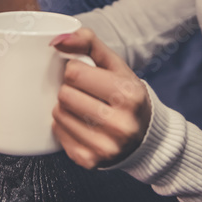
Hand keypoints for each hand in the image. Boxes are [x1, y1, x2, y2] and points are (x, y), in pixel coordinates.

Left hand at [50, 28, 150, 168]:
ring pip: (59, 115)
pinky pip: (59, 134)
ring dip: (65, 107)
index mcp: (129, 95)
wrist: (145, 136)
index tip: (85, 75)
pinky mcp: (91, 161)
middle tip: (84, 92)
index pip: (74, 72)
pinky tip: (80, 123)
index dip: (75, 70)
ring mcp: (106, 146)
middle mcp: (120, 124)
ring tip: (82, 107)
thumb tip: (56, 40)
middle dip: (69, 89)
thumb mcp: (115, 64)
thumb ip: (88, 42)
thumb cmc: (126, 95)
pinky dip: (64, 125)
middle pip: (65, 94)